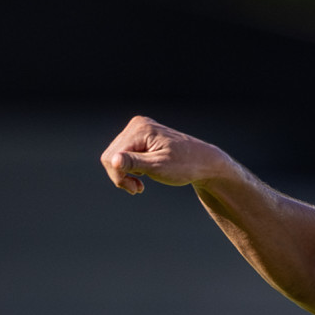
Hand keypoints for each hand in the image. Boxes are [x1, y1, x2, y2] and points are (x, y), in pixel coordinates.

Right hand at [100, 116, 226, 194]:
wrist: (204, 162)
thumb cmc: (185, 166)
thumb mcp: (159, 167)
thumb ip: (134, 162)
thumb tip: (113, 160)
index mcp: (140, 129)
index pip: (112, 156)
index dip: (119, 176)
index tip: (136, 189)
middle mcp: (137, 124)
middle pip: (110, 156)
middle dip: (121, 176)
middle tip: (138, 189)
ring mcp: (139, 129)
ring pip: (115, 156)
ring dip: (125, 174)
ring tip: (140, 185)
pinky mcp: (142, 137)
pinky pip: (124, 154)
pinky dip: (130, 169)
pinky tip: (142, 176)